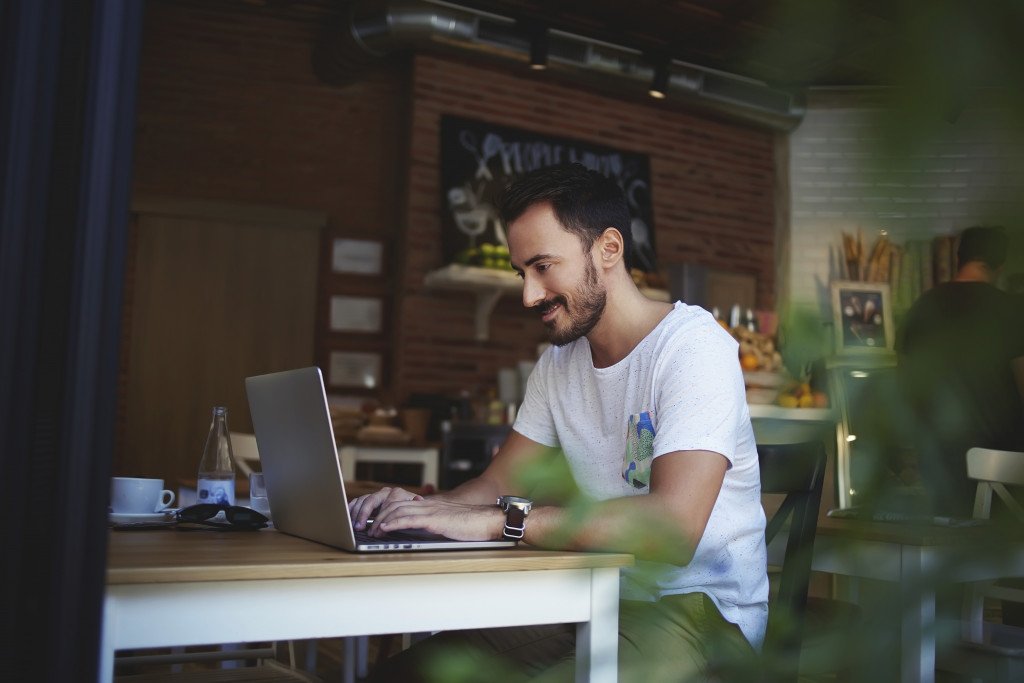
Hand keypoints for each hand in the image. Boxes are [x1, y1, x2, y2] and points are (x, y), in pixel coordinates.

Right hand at [348, 486, 422, 530]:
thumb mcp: (416, 513)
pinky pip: (359, 501)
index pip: (385, 505)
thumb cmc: (415, 513)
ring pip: (363, 500)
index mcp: (398, 494)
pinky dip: (352, 508)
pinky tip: (347, 516)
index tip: (375, 531)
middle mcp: (387, 492)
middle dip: (363, 515)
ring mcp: (378, 495)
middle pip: (371, 500)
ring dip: (356, 513)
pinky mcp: (371, 499)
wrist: (415, 509)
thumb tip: (417, 499)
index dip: (380, 519)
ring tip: (353, 525)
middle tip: (358, 528)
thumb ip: (414, 508)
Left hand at [370, 497, 504, 541]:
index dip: (384, 513)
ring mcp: (431, 511)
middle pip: (394, 506)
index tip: (374, 523)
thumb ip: (431, 523)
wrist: (487, 521)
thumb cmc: (470, 524)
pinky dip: (394, 523)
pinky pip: (410, 520)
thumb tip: (417, 531)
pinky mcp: (435, 520)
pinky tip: (385, 529)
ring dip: (381, 522)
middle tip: (367, 529)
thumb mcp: (445, 523)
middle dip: (377, 517)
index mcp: (428, 506)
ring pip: (398, 512)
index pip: (399, 504)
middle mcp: (427, 505)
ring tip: (372, 532)